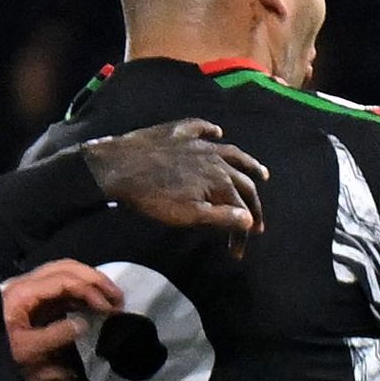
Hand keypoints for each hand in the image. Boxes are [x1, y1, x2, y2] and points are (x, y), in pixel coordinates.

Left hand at [2, 261, 120, 380]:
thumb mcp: (25, 351)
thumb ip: (55, 336)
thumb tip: (83, 323)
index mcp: (23, 292)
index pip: (64, 279)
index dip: (90, 289)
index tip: (109, 307)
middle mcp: (26, 283)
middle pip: (66, 267)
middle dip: (95, 279)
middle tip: (118, 297)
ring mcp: (29, 290)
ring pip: (64, 273)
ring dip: (89, 282)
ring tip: (109, 298)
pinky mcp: (31, 300)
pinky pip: (59, 287)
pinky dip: (79, 291)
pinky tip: (92, 304)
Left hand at [82, 120, 267, 241]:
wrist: (118, 167)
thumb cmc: (152, 197)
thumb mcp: (188, 215)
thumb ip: (221, 216)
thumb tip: (249, 219)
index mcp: (219, 180)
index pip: (240, 209)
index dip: (241, 233)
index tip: (237, 252)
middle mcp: (215, 158)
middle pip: (242, 182)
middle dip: (253, 204)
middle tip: (258, 223)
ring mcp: (197, 143)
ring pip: (230, 152)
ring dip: (248, 164)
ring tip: (261, 174)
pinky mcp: (178, 132)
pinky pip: (200, 128)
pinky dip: (211, 130)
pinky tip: (217, 132)